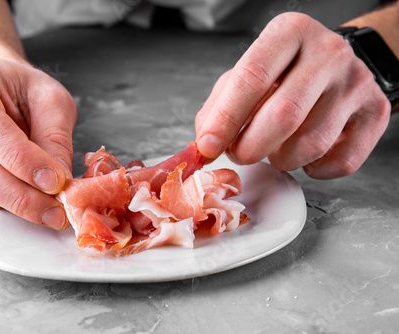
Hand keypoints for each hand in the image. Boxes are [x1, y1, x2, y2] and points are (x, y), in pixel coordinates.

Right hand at [0, 56, 75, 228]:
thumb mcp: (50, 98)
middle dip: (20, 194)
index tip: (54, 181)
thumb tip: (59, 181)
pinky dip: (0, 207)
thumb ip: (55, 136)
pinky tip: (24, 199)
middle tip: (56, 209)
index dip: (22, 159)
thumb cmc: (19, 90)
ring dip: (14, 204)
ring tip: (50, 206)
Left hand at [195, 12, 389, 178]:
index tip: (208, 146)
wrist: (337, 66)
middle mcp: (328, 52)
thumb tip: (207, 143)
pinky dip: (314, 170)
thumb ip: (220, 105)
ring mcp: (356, 81)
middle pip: (283, 115)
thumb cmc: (284, 72)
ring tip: (274, 149)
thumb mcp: (245, 74)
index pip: (251, 77)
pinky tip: (305, 154)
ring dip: (281, 160)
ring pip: (311, 144)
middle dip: (251, 148)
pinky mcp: (376, 111)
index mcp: (290, 33)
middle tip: (240, 154)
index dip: (225, 119)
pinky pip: (340, 162)